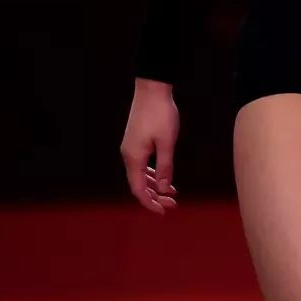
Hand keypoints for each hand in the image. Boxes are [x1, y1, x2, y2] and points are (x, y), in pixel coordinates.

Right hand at [120, 78, 179, 214]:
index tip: (163, 212)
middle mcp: (128, 154)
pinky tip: (163, 176)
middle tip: (172, 204)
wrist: (151, 88)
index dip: (150, 203)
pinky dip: (151, 173)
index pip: (138, 189)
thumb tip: (162, 188)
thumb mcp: (167, 142)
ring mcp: (130, 147)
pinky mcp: (135, 140)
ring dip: (153, 185)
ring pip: (139, 174)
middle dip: (154, 197)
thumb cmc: (161, 113)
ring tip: (170, 193)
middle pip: (138, 184)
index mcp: (133, 157)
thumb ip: (165, 167)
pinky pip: (141, 164)